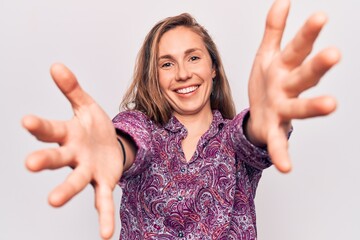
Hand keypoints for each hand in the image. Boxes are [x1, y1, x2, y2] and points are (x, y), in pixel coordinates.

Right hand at [22, 63, 122, 238]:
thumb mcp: (87, 105)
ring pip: (75, 181)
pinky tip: (107, 235)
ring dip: (65, 190)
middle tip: (30, 164)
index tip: (26, 121)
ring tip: (52, 202)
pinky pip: (103, 201)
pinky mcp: (103, 183)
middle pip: (57, 158)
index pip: (51, 130)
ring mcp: (87, 171)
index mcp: (68, 134)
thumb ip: (72, 89)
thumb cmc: (94, 126)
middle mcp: (74, 155)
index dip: (39, 126)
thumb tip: (56, 65)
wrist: (112, 144)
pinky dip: (105, 217)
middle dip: (45, 160)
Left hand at [246, 0, 340, 172]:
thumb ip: (274, 30)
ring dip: (314, 106)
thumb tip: (282, 0)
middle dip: (318, 65)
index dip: (308, 33)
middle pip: (304, 75)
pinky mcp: (273, 129)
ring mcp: (282, 109)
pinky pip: (278, 143)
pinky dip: (282, 154)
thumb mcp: (267, 54)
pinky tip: (286, 167)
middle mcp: (288, 88)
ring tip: (331, 105)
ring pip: (299, 107)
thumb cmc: (267, 80)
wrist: (257, 110)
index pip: (298, 47)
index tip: (320, 16)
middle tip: (334, 54)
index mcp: (285, 68)